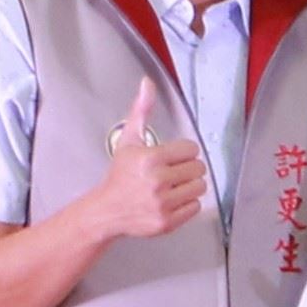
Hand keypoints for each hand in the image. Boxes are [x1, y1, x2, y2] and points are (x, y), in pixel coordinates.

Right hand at [87, 78, 210, 241]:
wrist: (107, 210)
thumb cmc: (120, 175)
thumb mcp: (129, 140)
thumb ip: (142, 111)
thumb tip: (147, 84)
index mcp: (150, 159)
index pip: (191, 149)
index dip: (182, 152)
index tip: (170, 157)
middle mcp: (157, 181)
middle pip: (199, 168)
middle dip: (186, 168)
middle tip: (170, 172)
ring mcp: (162, 203)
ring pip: (200, 187)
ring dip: (188, 186)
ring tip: (171, 186)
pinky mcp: (167, 221)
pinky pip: (196, 207)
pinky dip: (186, 204)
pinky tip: (170, 200)